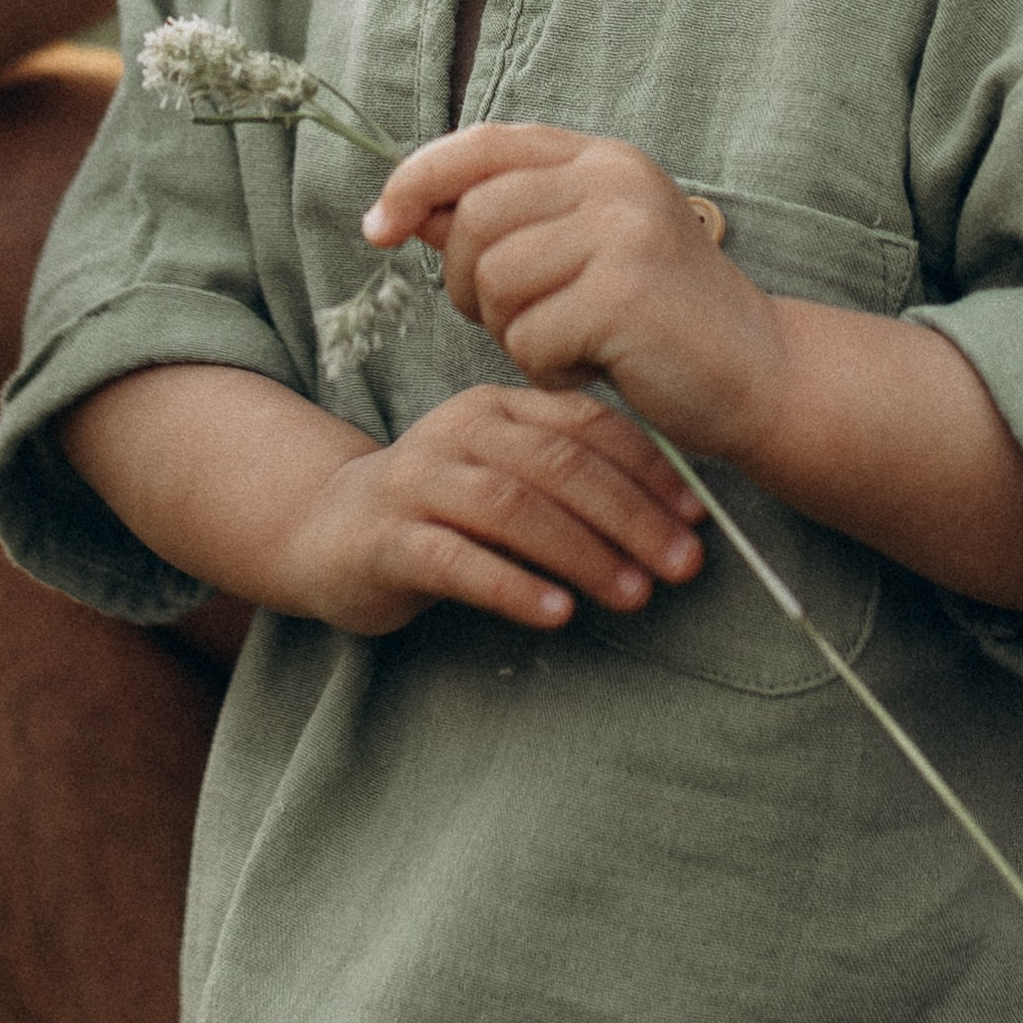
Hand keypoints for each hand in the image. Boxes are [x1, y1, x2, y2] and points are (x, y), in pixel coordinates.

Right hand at [280, 383, 704, 635]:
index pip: (586, 426)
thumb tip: (673, 520)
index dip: (649, 472)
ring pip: (514, 508)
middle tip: (681, 567)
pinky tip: (557, 614)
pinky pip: (456, 561)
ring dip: (583, 554)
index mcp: (496, 408)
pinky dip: (512, 586)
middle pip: (558, 466)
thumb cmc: (440, 512)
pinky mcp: (386, 540)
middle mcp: (457, 434)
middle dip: (630, 518)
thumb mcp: (506, 477)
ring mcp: (417, 484)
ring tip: (632, 595)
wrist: (325, 532)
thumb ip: (570, 481)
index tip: (697, 521)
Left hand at [365, 124, 780, 447]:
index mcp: (599, 160)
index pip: (479, 145)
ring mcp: (622, 233)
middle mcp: (613, 181)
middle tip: (511, 321)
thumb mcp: (581, 253)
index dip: (415, 181)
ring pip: (494, 282)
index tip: (378, 227)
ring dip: (511, 333)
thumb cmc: (657, 322)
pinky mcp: (624, 295)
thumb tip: (404, 212)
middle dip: (465, 285)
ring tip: (564, 345)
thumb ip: (505, 224)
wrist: (760, 374)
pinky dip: (545, 370)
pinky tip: (589, 371)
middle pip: (473, 220)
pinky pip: (529, 338)